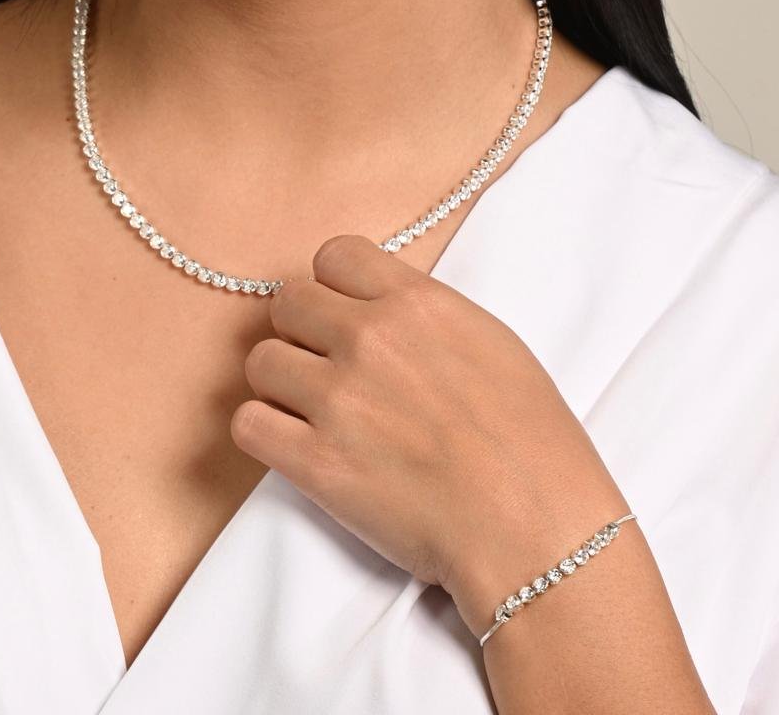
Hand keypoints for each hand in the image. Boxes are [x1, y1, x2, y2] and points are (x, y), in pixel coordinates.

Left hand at [229, 233, 612, 602]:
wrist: (530, 524)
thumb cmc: (529, 439)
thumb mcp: (490, 341)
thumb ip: (424, 313)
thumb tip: (379, 308)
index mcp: (416, 302)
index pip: (334, 254)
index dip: (335, 286)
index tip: (344, 313)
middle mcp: (370, 338)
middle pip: (288, 302)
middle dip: (302, 331)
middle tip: (326, 365)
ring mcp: (338, 399)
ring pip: (260, 361)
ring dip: (281, 384)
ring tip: (315, 411)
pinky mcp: (314, 462)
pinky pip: (248, 423)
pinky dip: (265, 433)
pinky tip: (297, 445)